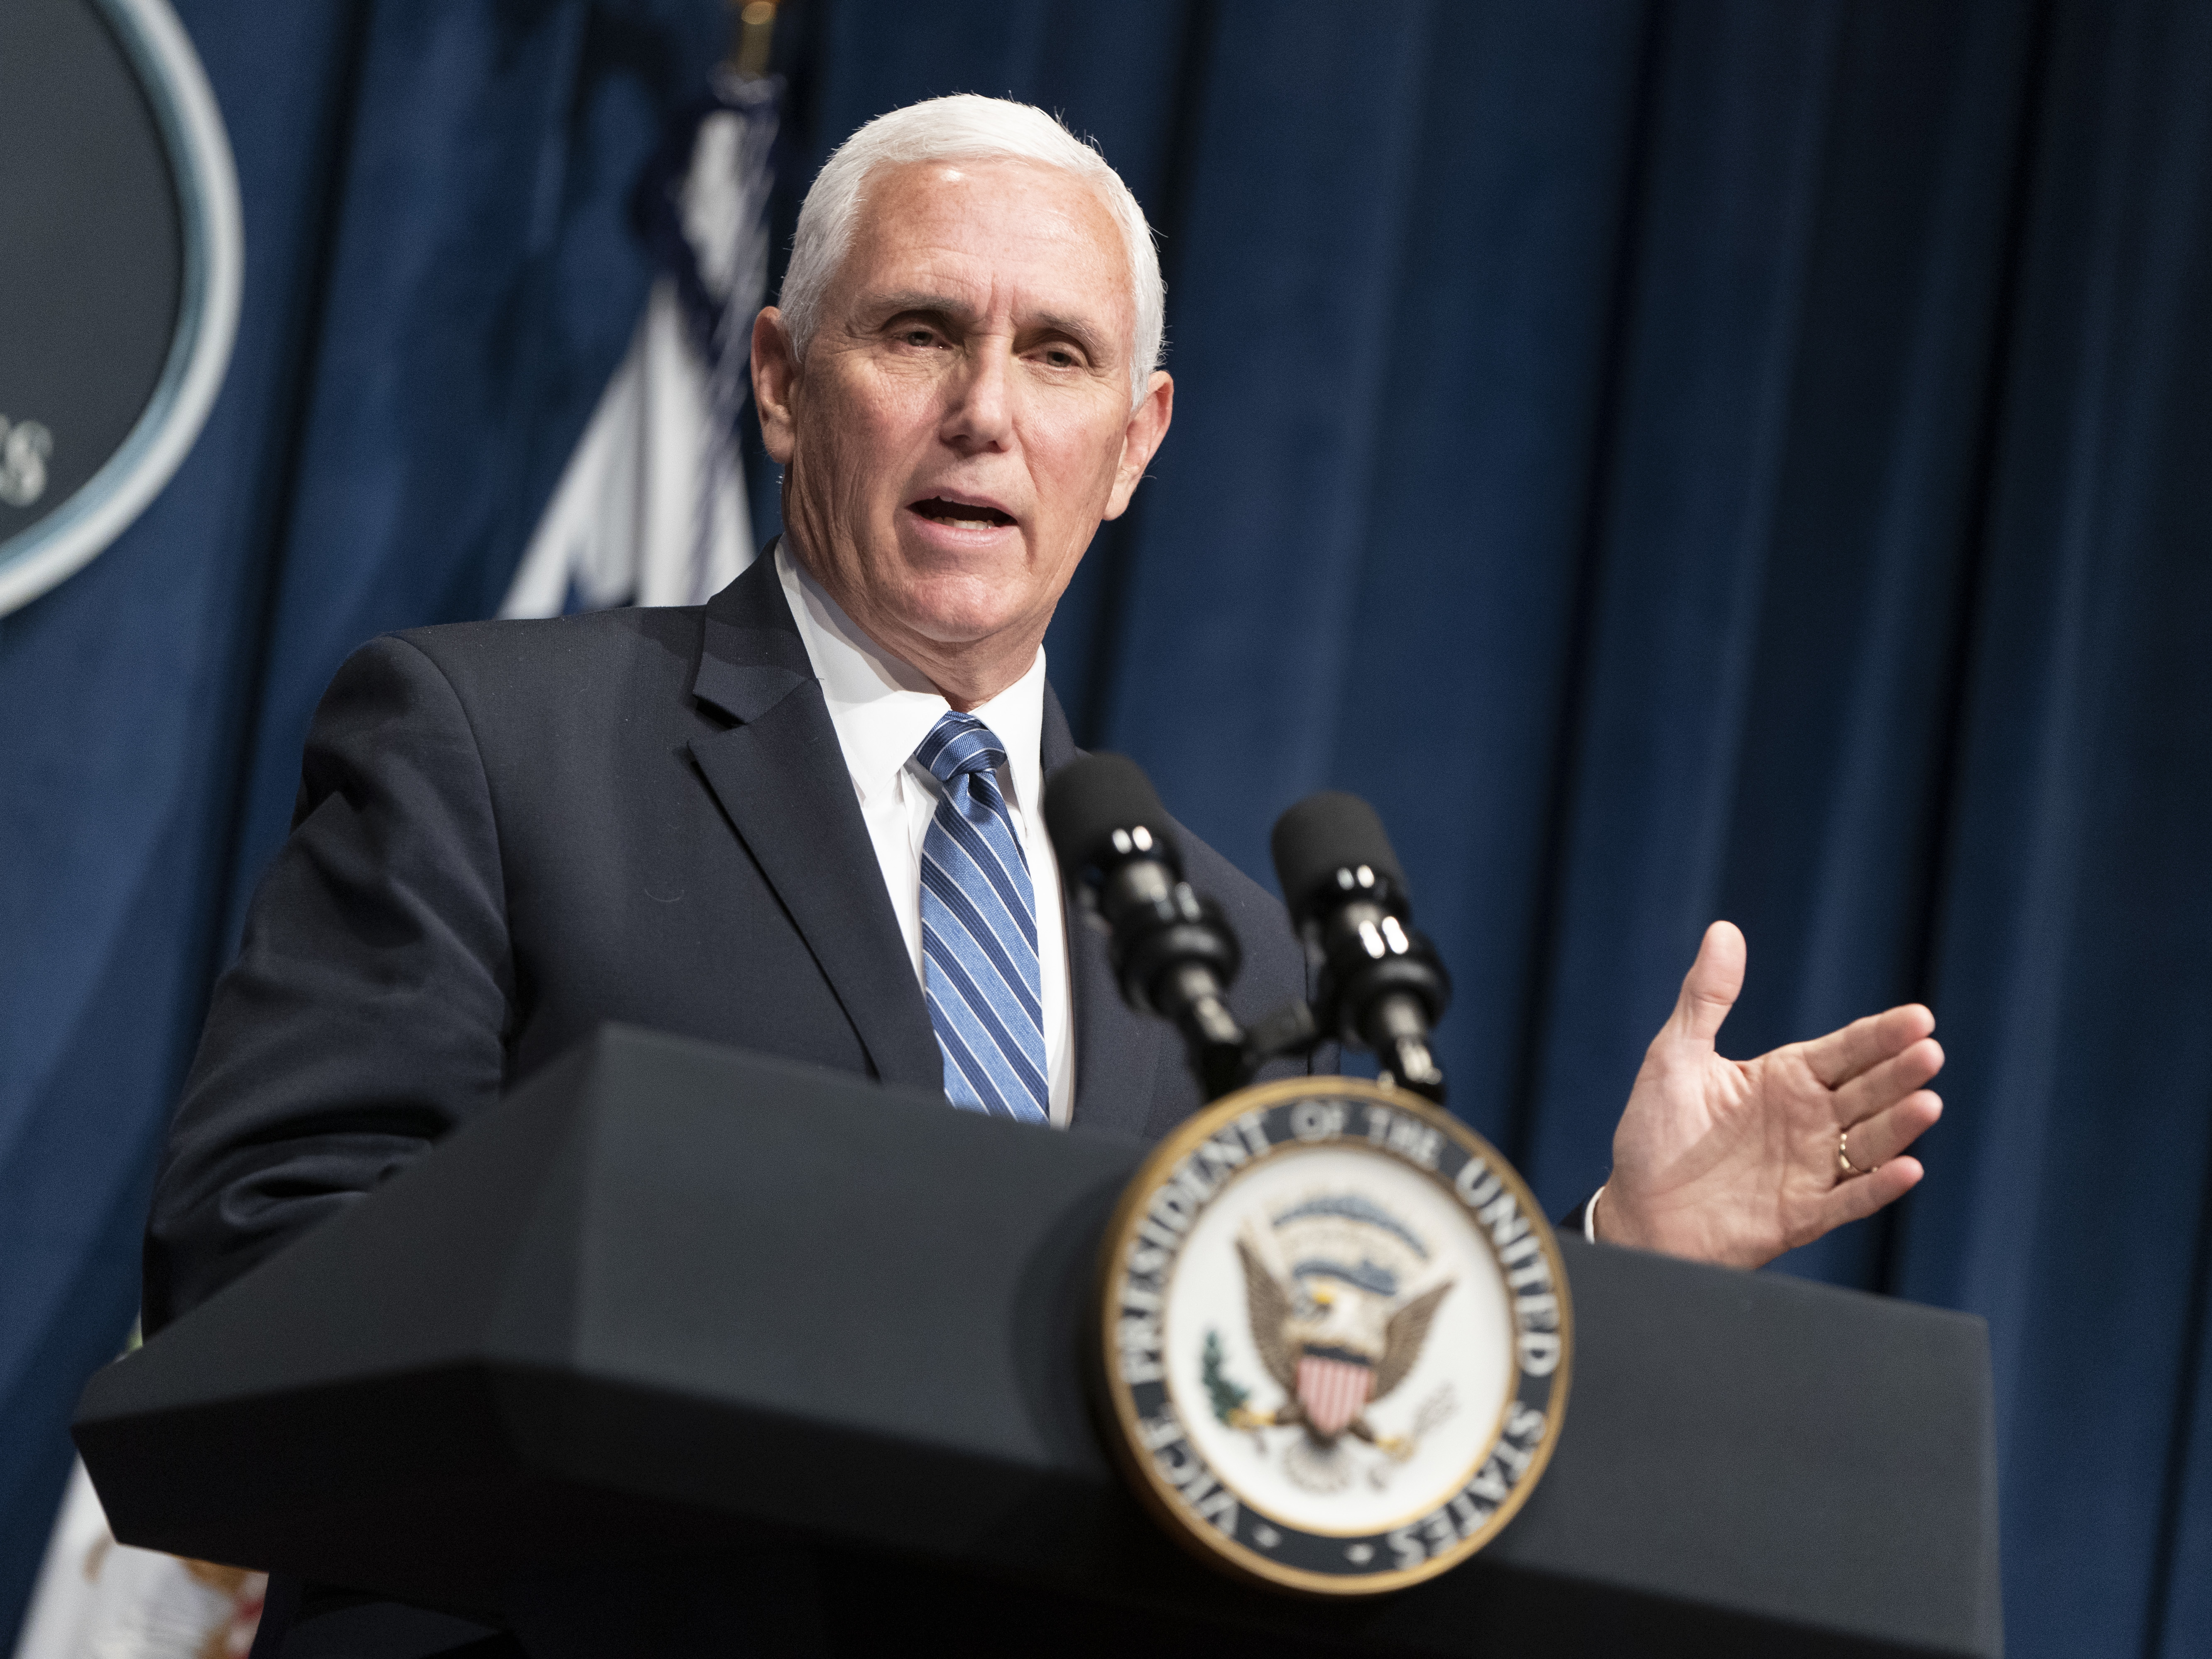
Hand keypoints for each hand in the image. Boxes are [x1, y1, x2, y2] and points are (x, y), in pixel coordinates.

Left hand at [1595, 921, 1942, 1268]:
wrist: (1637, 1210)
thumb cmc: (1655, 1132)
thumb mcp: (1675, 1057)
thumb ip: (1706, 998)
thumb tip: (1723, 929)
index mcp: (1786, 1078)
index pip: (1846, 1050)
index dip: (1881, 1035)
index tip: (1919, 1018)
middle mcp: (1809, 1120)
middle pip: (1867, 1091)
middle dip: (1899, 1072)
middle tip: (1929, 1051)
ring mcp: (1810, 1169)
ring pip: (1868, 1144)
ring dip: (1899, 1126)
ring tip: (1928, 1103)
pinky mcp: (1802, 1215)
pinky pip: (1848, 1200)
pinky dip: (1876, 1187)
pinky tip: (1905, 1170)